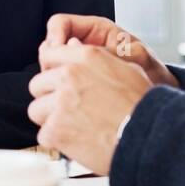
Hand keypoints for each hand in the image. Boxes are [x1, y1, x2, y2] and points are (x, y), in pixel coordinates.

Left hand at [28, 39, 152, 174]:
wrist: (148, 136)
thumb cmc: (142, 105)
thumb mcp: (126, 67)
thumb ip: (96, 56)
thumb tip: (73, 44)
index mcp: (85, 57)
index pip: (48, 54)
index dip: (51, 70)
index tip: (56, 82)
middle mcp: (69, 76)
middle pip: (37, 84)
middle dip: (48, 97)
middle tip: (67, 109)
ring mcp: (60, 103)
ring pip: (36, 110)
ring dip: (50, 119)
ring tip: (73, 126)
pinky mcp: (56, 129)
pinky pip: (44, 134)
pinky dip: (57, 141)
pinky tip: (76, 140)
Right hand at [41, 14, 176, 87]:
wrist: (157, 90)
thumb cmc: (150, 69)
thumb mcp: (135, 56)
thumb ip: (107, 51)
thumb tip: (76, 47)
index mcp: (96, 30)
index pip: (59, 24)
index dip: (53, 37)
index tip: (57, 52)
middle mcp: (83, 45)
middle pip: (50, 47)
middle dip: (51, 61)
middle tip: (60, 77)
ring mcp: (79, 64)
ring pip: (52, 67)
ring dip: (55, 78)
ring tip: (69, 91)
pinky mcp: (78, 83)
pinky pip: (60, 84)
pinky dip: (61, 91)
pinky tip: (72, 100)